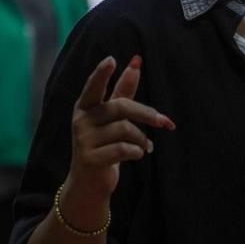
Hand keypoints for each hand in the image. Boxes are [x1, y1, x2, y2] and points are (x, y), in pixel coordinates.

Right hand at [65, 56, 174, 210]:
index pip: (94, 86)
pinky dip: (137, 152)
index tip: (112, 59)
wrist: (89, 183)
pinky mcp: (90, 159)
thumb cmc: (104, 144)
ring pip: (125, 129)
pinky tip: (137, 155)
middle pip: (120, 107)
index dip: (102, 73)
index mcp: (85, 106)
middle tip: (164, 122)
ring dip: (142, 139)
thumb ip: (123, 91)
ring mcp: (83, 140)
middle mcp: (80, 120)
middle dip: (146, 114)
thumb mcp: (112, 117)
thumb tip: (136, 62)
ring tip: (144, 146)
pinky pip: (123, 149)